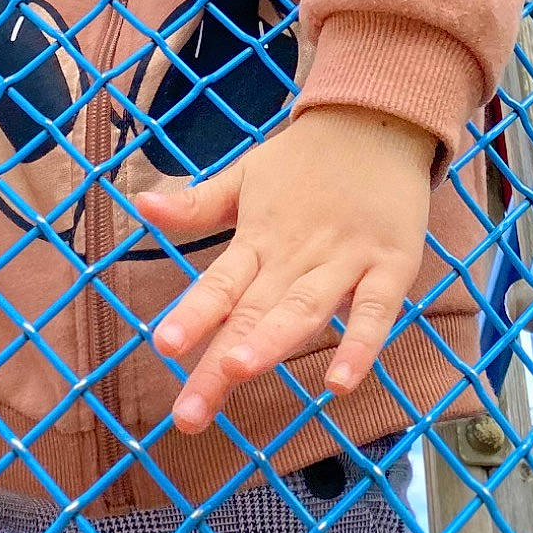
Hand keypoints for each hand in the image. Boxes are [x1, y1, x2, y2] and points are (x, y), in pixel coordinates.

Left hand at [132, 106, 435, 433]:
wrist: (376, 118)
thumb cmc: (304, 160)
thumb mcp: (245, 175)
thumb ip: (198, 204)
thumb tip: (140, 204)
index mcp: (259, 239)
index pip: (220, 285)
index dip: (193, 316)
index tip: (164, 348)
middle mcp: (297, 255)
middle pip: (254, 315)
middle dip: (220, 366)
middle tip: (189, 414)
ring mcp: (345, 260)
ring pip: (305, 309)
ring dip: (273, 341)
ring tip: (239, 372)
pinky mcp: (391, 264)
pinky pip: (376, 311)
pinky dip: (360, 345)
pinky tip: (339, 383)